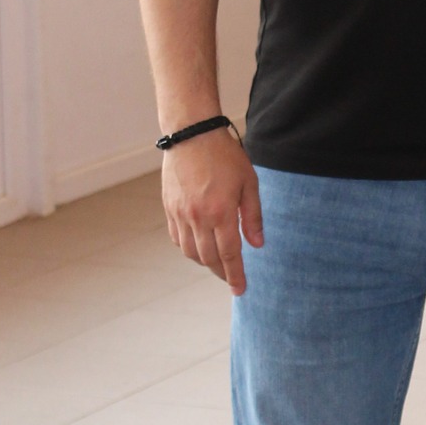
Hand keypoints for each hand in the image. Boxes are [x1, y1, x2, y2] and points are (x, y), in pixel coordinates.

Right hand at [161, 127, 263, 293]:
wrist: (192, 134)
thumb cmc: (225, 155)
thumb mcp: (249, 183)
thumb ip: (253, 216)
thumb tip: (256, 244)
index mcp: (221, 212)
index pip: (229, 255)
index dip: (235, 275)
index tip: (240, 290)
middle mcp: (198, 217)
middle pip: (209, 258)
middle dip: (221, 273)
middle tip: (231, 279)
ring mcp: (180, 214)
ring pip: (191, 252)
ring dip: (204, 262)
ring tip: (217, 263)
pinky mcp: (169, 208)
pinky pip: (177, 238)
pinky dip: (189, 248)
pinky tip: (199, 246)